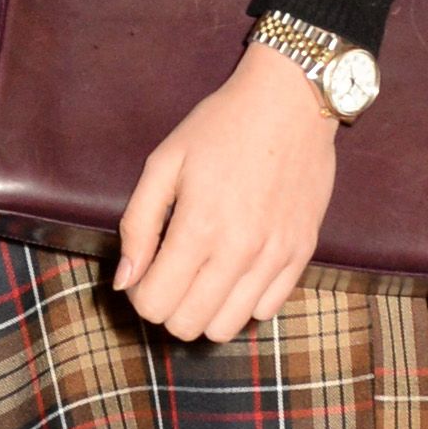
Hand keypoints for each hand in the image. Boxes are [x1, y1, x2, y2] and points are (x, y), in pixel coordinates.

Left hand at [115, 40, 338, 345]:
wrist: (292, 101)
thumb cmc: (220, 126)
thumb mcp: (164, 163)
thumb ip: (138, 224)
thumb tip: (125, 281)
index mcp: (198, 227)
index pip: (155, 304)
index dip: (140, 295)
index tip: (145, 272)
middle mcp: (239, 250)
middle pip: (188, 325)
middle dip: (168, 308)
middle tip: (169, 276)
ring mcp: (276, 256)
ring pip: (228, 327)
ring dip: (205, 311)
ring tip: (202, 276)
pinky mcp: (302, 253)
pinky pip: (268, 310)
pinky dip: (245, 302)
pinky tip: (236, 270)